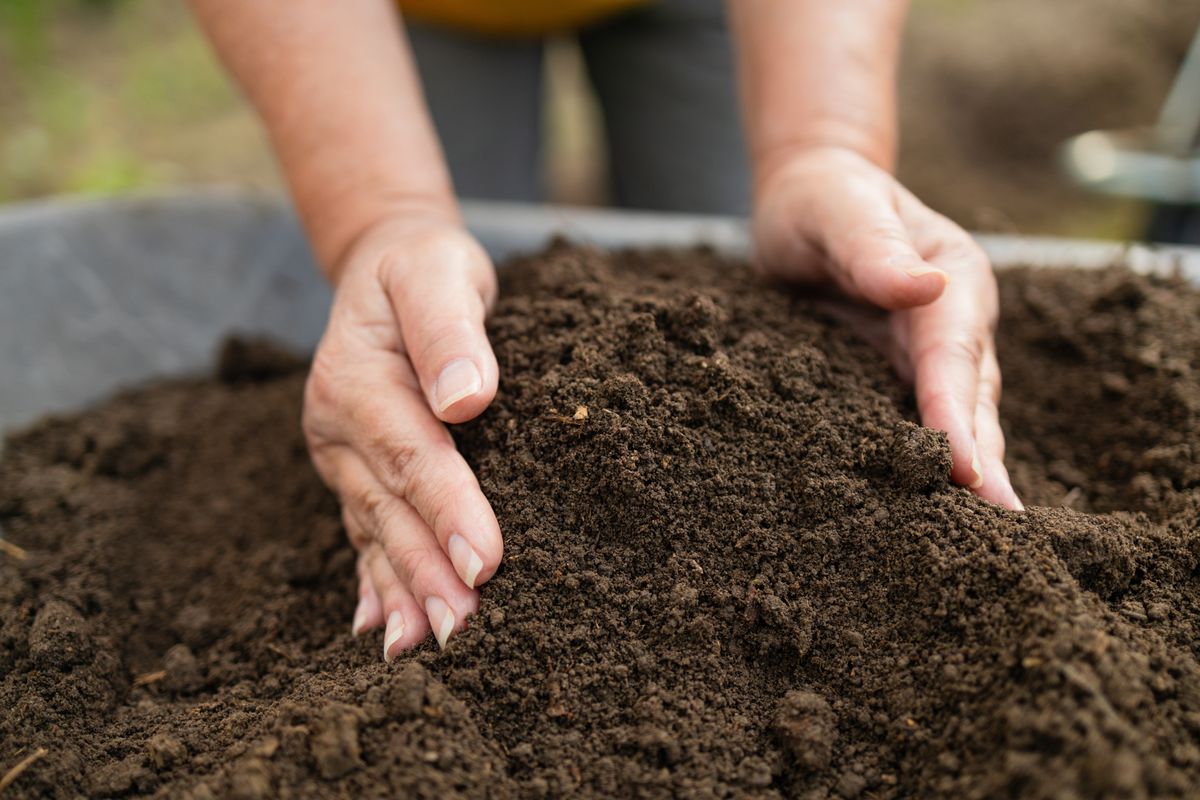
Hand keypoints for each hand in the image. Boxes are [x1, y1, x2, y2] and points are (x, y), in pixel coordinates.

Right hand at [302, 217, 503, 658]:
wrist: (385, 265)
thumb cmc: (423, 267)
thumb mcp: (438, 271)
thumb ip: (449, 329)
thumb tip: (468, 398)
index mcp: (356, 380)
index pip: (413, 455)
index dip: (449, 511)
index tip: (486, 563)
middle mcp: (337, 427)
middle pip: (389, 507)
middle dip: (427, 572)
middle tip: (465, 630)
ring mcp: (341, 455)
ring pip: (374, 531)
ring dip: (402, 590)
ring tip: (425, 646)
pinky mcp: (354, 470)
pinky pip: (363, 531)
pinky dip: (374, 581)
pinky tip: (381, 627)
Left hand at [752, 146, 1021, 509]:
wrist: (809, 200)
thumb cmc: (825, 200)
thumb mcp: (841, 211)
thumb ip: (873, 249)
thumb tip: (923, 286)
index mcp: (953, 283)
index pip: (955, 360)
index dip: (957, 418)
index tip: (968, 474)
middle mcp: (952, 325)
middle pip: (970, 404)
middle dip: (982, 467)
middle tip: (1000, 537)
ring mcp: (926, 356)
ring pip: (952, 424)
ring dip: (963, 478)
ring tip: (973, 543)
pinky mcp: (894, 377)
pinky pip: (912, 425)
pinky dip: (922, 467)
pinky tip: (916, 513)